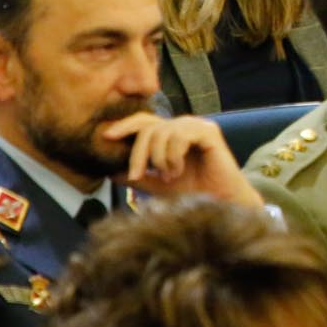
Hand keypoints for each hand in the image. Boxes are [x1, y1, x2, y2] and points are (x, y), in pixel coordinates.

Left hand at [105, 113, 262, 206]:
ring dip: (159, 158)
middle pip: (149, 127)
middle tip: (137, 175)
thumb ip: (139, 176)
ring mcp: (197, 126)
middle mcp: (184, 125)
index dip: (125, 126)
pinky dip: (173, 155)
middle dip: (138, 152)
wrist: (220, 203)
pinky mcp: (209, 131)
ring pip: (162, 132)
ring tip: (169, 177)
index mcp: (172, 134)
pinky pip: (179, 135)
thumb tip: (109, 171)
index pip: (144, 122)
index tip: (106, 137)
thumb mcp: (157, 185)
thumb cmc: (193, 194)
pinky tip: (178, 170)